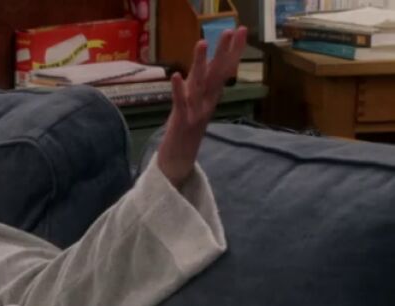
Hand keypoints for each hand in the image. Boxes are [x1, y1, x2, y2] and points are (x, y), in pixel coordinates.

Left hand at [157, 27, 246, 188]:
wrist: (178, 164)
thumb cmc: (185, 135)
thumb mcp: (194, 108)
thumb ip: (200, 91)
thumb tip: (203, 72)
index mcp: (210, 99)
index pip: (224, 70)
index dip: (233, 51)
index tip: (241, 30)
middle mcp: (206, 103)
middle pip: (218, 74)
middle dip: (226, 51)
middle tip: (234, 29)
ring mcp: (195, 112)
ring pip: (200, 85)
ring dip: (201, 64)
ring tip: (202, 42)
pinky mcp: (181, 122)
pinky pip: (180, 103)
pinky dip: (178, 90)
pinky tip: (175, 75)